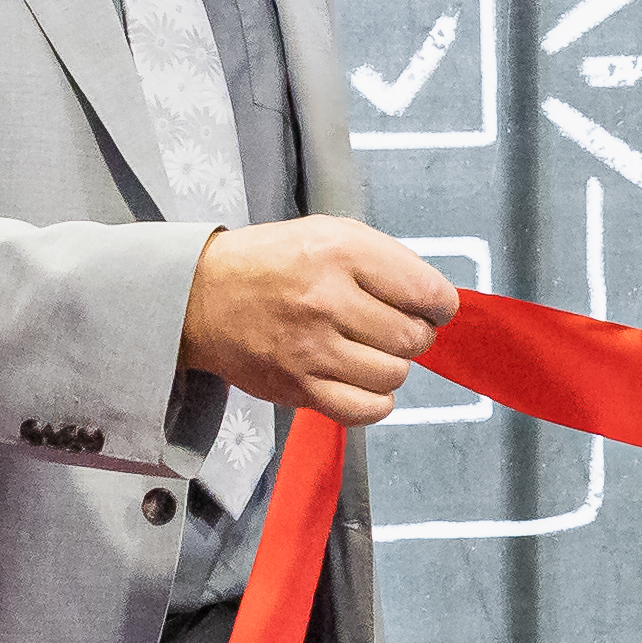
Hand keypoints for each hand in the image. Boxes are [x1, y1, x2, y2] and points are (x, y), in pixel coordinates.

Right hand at [184, 218, 460, 426]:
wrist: (201, 297)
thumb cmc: (272, 263)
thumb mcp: (329, 233)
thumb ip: (386, 262)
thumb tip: (436, 302)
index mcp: (341, 252)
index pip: (427, 291)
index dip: (440, 304)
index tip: (432, 307)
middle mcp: (327, 300)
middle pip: (413, 337)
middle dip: (414, 334)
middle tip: (391, 326)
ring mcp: (311, 349)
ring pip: (394, 375)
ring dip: (391, 365)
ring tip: (368, 349)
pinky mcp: (298, 388)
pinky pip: (367, 409)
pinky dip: (375, 399)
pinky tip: (361, 379)